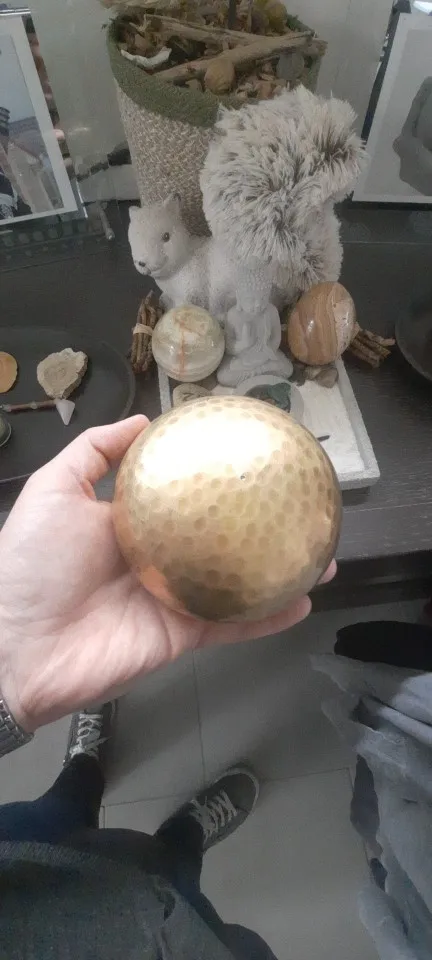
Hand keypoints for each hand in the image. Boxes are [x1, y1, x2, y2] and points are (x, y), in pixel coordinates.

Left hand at [0, 417, 335, 731]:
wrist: (14, 647)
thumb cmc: (30, 562)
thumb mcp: (54, 489)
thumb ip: (94, 451)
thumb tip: (142, 419)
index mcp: (131, 523)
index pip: (182, 495)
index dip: (214, 479)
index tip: (250, 459)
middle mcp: (158, 558)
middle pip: (221, 539)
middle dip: (260, 524)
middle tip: (298, 505)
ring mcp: (173, 598)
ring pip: (238, 581)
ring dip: (279, 571)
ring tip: (320, 553)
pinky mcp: (181, 636)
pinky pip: (232, 623)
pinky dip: (269, 616)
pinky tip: (303, 600)